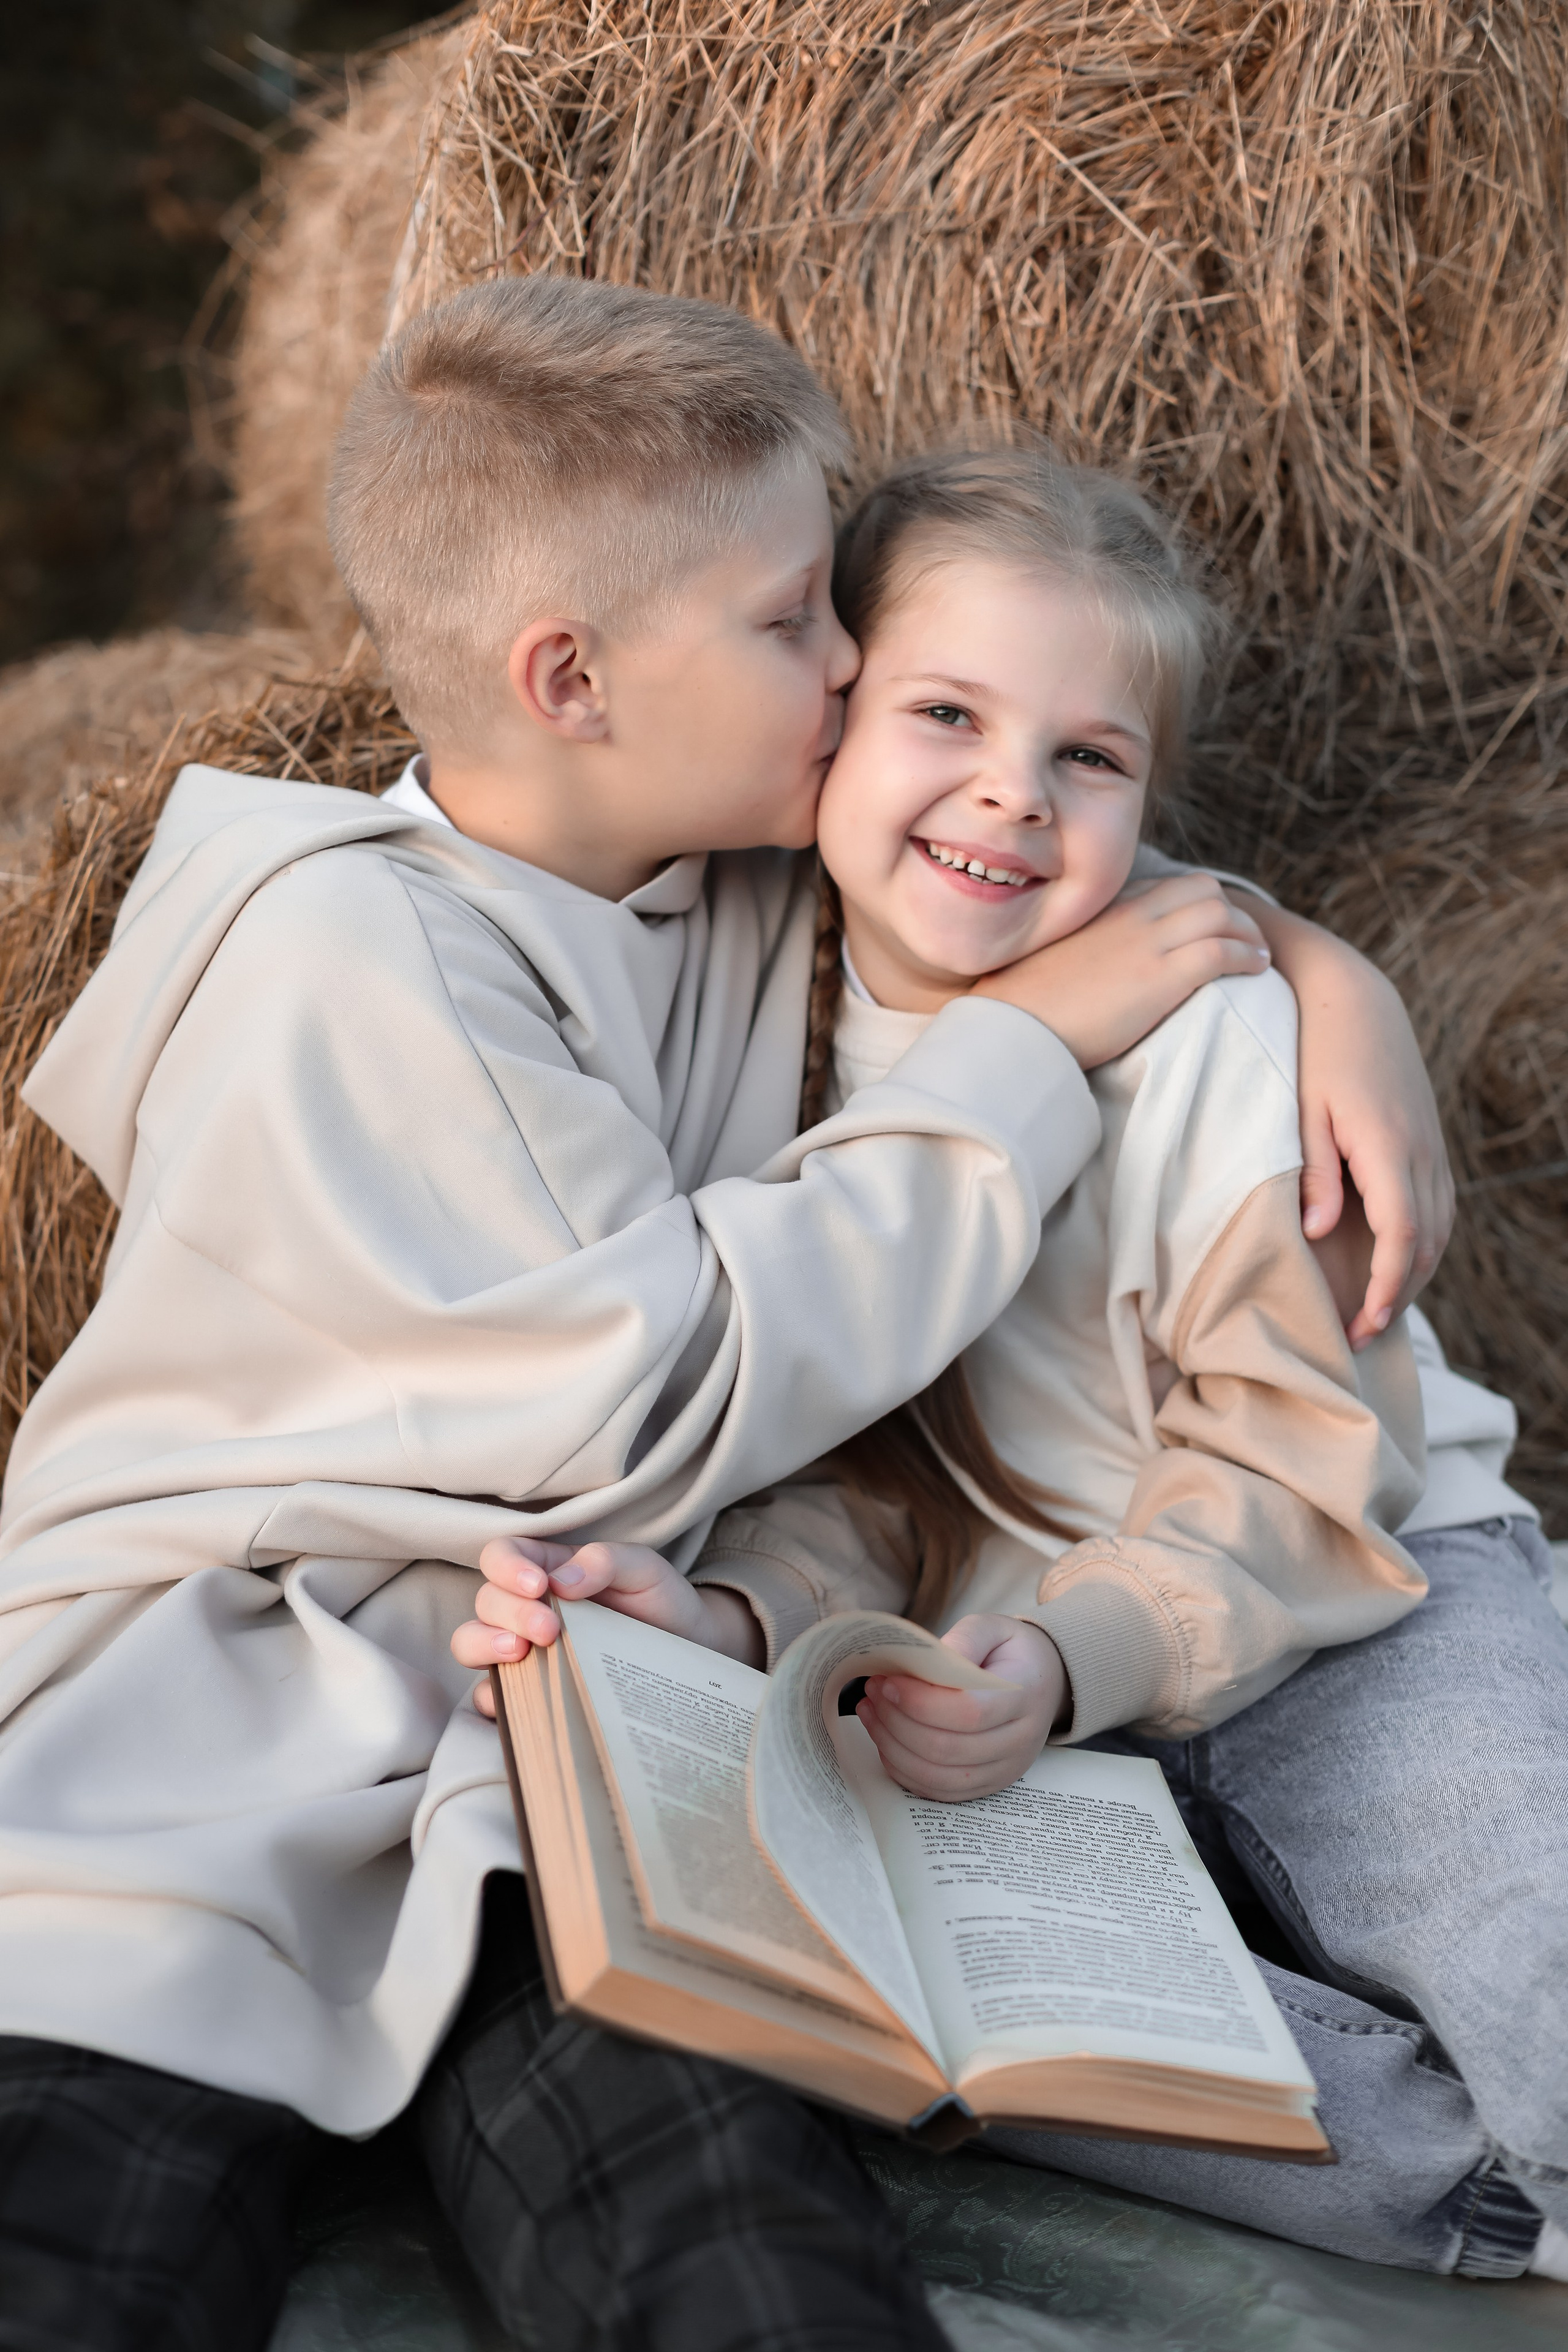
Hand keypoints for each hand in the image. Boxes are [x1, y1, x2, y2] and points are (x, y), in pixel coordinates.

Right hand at [454, 1536, 763, 1716]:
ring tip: (520, 1654)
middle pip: (486, 1601)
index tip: (539, 1586)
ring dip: (484, 1645)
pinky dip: (492, 1697)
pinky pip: (490, 1697)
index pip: (501, 1556)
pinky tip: (519, 1699)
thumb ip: (605, 1560)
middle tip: (549, 1629)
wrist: (688, 1651)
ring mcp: (522, 1651)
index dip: (507, 1567)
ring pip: (470, 1642)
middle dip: (510, 1612)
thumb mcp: (643, 1569)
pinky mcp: (528, 1692)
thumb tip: (561, 1582)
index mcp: (546, 1570)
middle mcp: (524, 1608)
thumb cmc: (660, 1601)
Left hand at [855, 1615, 1067, 1799]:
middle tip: (872, 1691)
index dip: (920, 1702)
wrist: (1044, 1681)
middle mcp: (1020, 1741)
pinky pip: (939, 1792)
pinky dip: (904, 1770)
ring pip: (938, 1777)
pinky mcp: (988, 1785)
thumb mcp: (993, 1627)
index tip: (888, 1681)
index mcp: (1025, 1695)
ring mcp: (1005, 1770)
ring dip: (893, 1747)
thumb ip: (963, 1639)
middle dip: (897, 1721)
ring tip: (871, 1712)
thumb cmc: (1012, 1651)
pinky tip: (885, 1740)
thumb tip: (926, 1661)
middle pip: (947, 1748)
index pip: (969, 1712)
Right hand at [973, 875, 1270, 1067]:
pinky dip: (1248, 956)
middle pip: (1201, 889)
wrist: (1015, 1026)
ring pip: (1220, 914)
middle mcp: (1129, 916)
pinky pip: (1222, 951)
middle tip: (1242, 938)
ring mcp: (1148, 944)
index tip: (1206, 925)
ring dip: (1248, 932)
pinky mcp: (1162, 977)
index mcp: (1103, 911)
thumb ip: (1076, 949)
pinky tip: (1257, 969)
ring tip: (1258, 955)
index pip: (1164, 888)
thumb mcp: (1049, 959)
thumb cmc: (1021, 1004)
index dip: (1194, 904)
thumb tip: (1078, 966)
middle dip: (1231, 910)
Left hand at [1249, 905, 1453, 1348]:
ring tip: (1378, 1311)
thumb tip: (1319, 1234)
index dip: (1387, 1287)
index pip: (1402, 1235)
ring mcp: (1430, 1144)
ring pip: (1439, 1228)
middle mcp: (1419, 1150)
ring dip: (1414, 1274)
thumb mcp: (1303, 1112)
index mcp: (1387, 1146)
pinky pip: (1439, 1206)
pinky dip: (1424, 1244)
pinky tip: (1398, 1263)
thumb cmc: (1314, 1052)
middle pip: (1427, 1243)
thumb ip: (1314, 1174)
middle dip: (1399, 1295)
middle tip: (1359, 1334)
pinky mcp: (1427, 1140)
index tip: (1363, 1325)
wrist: (1353, 999)